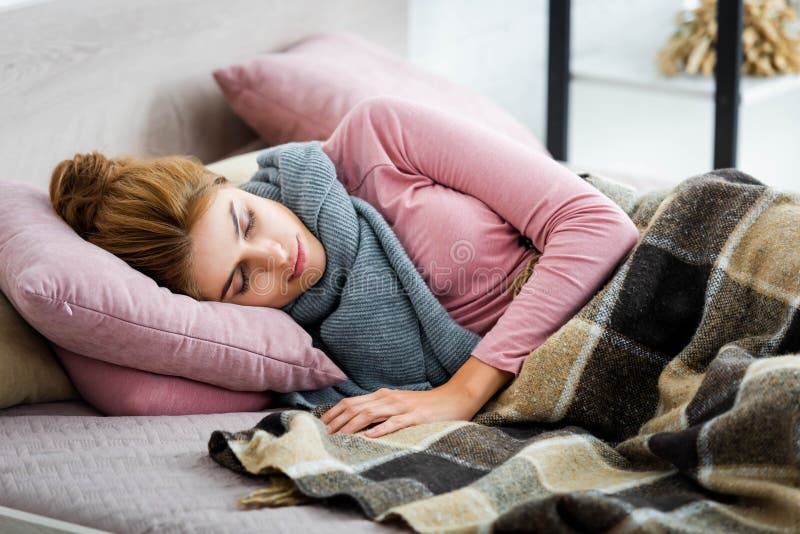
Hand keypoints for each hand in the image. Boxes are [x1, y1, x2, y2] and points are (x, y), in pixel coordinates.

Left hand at [319, 383, 481, 438]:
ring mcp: (402, 407)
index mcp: (383, 396)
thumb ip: (380, 410)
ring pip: (370, 413)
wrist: (454, 398)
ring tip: (338, 436)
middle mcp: (388, 398)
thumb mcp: (399, 404)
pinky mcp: (415, 417)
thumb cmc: (425, 405)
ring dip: (351, 425)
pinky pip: (395, 422)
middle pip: (355, 407)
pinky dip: (381, 429)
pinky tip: (370, 436)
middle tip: (322, 434)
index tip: (321, 425)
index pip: (351, 402)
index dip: (334, 413)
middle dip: (337, 420)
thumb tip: (357, 422)